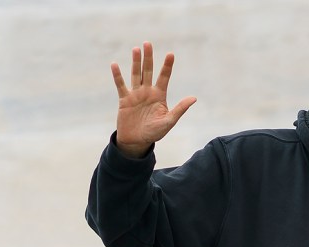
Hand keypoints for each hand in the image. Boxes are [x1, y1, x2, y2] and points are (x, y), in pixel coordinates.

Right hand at [111, 41, 196, 157]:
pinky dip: (117, 75)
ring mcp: (136, 94)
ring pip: (136, 74)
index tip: (171, 54)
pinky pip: (121, 85)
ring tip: (136, 49)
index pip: (164, 77)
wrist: (137, 141)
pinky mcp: (124, 99)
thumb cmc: (154, 132)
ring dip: (135, 62)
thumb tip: (194, 98)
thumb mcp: (169, 121)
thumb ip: (180, 109)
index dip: (167, 66)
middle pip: (148, 71)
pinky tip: (115, 64)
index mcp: (160, 96)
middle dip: (148, 58)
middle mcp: (148, 92)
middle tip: (148, 43)